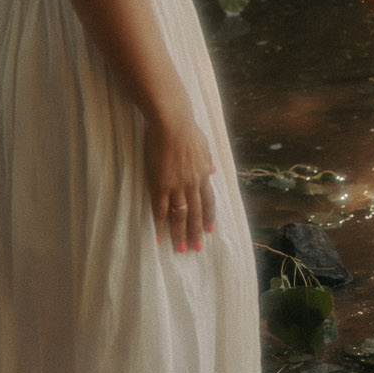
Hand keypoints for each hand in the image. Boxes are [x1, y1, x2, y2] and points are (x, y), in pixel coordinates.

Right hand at [145, 113, 216, 253]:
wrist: (172, 123)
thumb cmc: (186, 129)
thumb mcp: (203, 145)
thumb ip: (207, 160)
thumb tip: (214, 170)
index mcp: (203, 174)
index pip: (208, 201)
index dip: (208, 216)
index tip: (209, 230)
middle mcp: (193, 184)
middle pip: (196, 213)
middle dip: (196, 232)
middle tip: (196, 248)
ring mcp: (177, 187)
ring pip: (180, 216)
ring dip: (180, 234)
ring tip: (180, 249)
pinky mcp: (160, 186)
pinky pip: (160, 210)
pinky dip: (160, 225)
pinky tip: (160, 237)